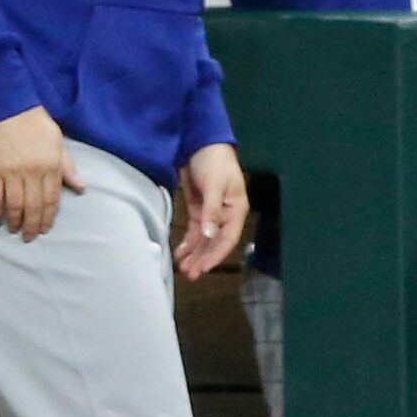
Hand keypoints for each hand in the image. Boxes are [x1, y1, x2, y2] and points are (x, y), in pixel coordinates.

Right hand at [0, 106, 83, 240]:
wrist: (5, 104)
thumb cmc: (34, 122)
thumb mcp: (58, 141)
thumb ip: (67, 167)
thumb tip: (81, 187)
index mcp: (51, 165)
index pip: (52, 199)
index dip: (48, 217)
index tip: (44, 229)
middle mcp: (32, 172)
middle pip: (33, 206)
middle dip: (32, 224)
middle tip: (29, 237)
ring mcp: (10, 171)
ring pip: (14, 204)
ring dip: (14, 221)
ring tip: (14, 230)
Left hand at [175, 142, 248, 279]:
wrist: (202, 142)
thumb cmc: (215, 161)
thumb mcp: (215, 184)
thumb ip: (212, 210)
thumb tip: (209, 234)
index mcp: (236, 209)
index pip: (228, 238)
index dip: (216, 254)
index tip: (204, 268)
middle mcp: (225, 215)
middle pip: (215, 242)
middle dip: (203, 258)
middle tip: (190, 274)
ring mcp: (211, 213)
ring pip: (204, 239)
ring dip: (195, 254)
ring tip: (184, 269)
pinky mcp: (198, 209)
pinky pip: (195, 231)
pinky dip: (188, 242)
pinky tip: (180, 253)